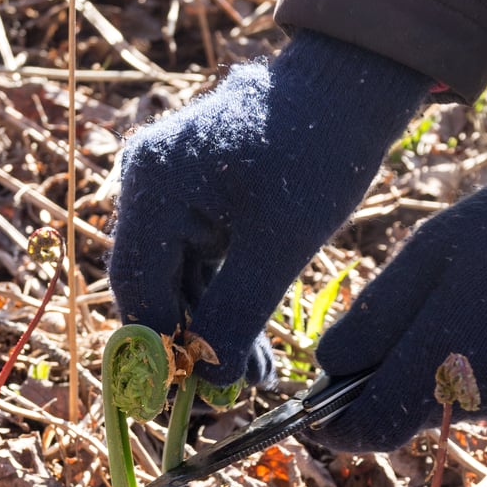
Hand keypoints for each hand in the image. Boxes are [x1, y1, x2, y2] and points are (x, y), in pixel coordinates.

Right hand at [108, 31, 428, 385]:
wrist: (349, 89)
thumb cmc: (318, 154)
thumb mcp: (278, 245)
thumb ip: (236, 314)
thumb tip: (209, 382)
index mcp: (154, 184)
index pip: (137, 286)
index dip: (160, 347)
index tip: (191, 396)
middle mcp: (148, 187)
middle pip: (153, 288)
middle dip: (193, 344)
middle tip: (228, 397)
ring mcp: (169, 194)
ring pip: (178, 284)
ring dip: (214, 332)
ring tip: (256, 379)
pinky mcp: (195, 204)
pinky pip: (199, 267)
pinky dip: (226, 305)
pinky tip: (254, 349)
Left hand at [313, 174, 486, 451]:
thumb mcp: (430, 254)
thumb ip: (372, 320)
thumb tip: (328, 370)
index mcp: (443, 365)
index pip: (371, 429)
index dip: (339, 427)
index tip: (320, 414)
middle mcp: (484, 401)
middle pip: (413, 414)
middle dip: (399, 379)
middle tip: (422, 317)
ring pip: (454, 403)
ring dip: (449, 368)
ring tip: (478, 307)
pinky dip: (486, 367)